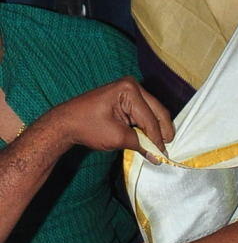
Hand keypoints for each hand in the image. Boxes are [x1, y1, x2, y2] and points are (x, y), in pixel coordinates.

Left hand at [49, 78, 173, 157]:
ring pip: (153, 113)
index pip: (150, 118)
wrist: (66, 123)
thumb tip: (157, 155)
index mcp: (129, 90)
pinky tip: (150, 139)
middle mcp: (132, 86)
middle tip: (166, 150)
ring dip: (156, 130)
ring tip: (160, 147)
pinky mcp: (126, 99)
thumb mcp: (117, 137)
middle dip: (162, 132)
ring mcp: (129, 91)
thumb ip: (140, 145)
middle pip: (157, 111)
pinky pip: (144, 113)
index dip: (158, 139)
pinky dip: (148, 127)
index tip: (163, 155)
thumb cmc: (86, 125)